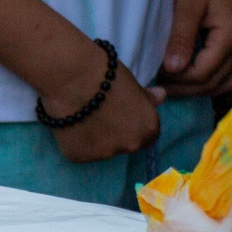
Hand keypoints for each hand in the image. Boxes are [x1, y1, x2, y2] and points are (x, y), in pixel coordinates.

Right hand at [40, 36, 161, 163]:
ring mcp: (105, 154)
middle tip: (100, 114)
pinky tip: (70, 123)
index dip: (134, 126)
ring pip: (101, 149)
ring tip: (82, 117)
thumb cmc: (106, 75)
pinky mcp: (80, 157)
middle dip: (116, 133)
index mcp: (148, 129)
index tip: (121, 115)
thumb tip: (162, 96)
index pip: (147, 136)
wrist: (71, 78)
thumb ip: (147, 98)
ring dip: (95, 138)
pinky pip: (80, 151)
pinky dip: (75, 141)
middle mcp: (131, 146)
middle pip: (126, 144)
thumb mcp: (133, 84)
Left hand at [158, 0, 231, 97]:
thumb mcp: (186, 4)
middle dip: (189, 88)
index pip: (202, 74)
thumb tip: (171, 70)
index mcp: (231, 36)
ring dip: (206, 87)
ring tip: (179, 83)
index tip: (154, 73)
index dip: (177, 79)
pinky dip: (218, 76)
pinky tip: (198, 72)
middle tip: (161, 85)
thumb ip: (180, 38)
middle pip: (218, 83)